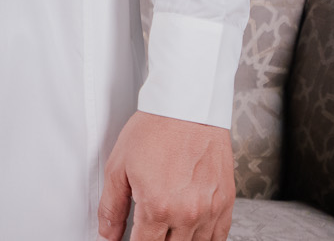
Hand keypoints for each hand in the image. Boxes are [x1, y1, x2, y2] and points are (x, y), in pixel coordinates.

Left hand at [96, 111, 234, 240]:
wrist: (188, 107)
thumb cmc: (155, 130)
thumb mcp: (119, 166)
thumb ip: (111, 206)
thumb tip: (107, 234)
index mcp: (158, 207)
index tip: (128, 240)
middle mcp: (188, 214)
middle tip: (147, 230)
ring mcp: (210, 211)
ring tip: (166, 228)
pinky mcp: (226, 204)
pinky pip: (218, 238)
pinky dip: (203, 240)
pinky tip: (190, 232)